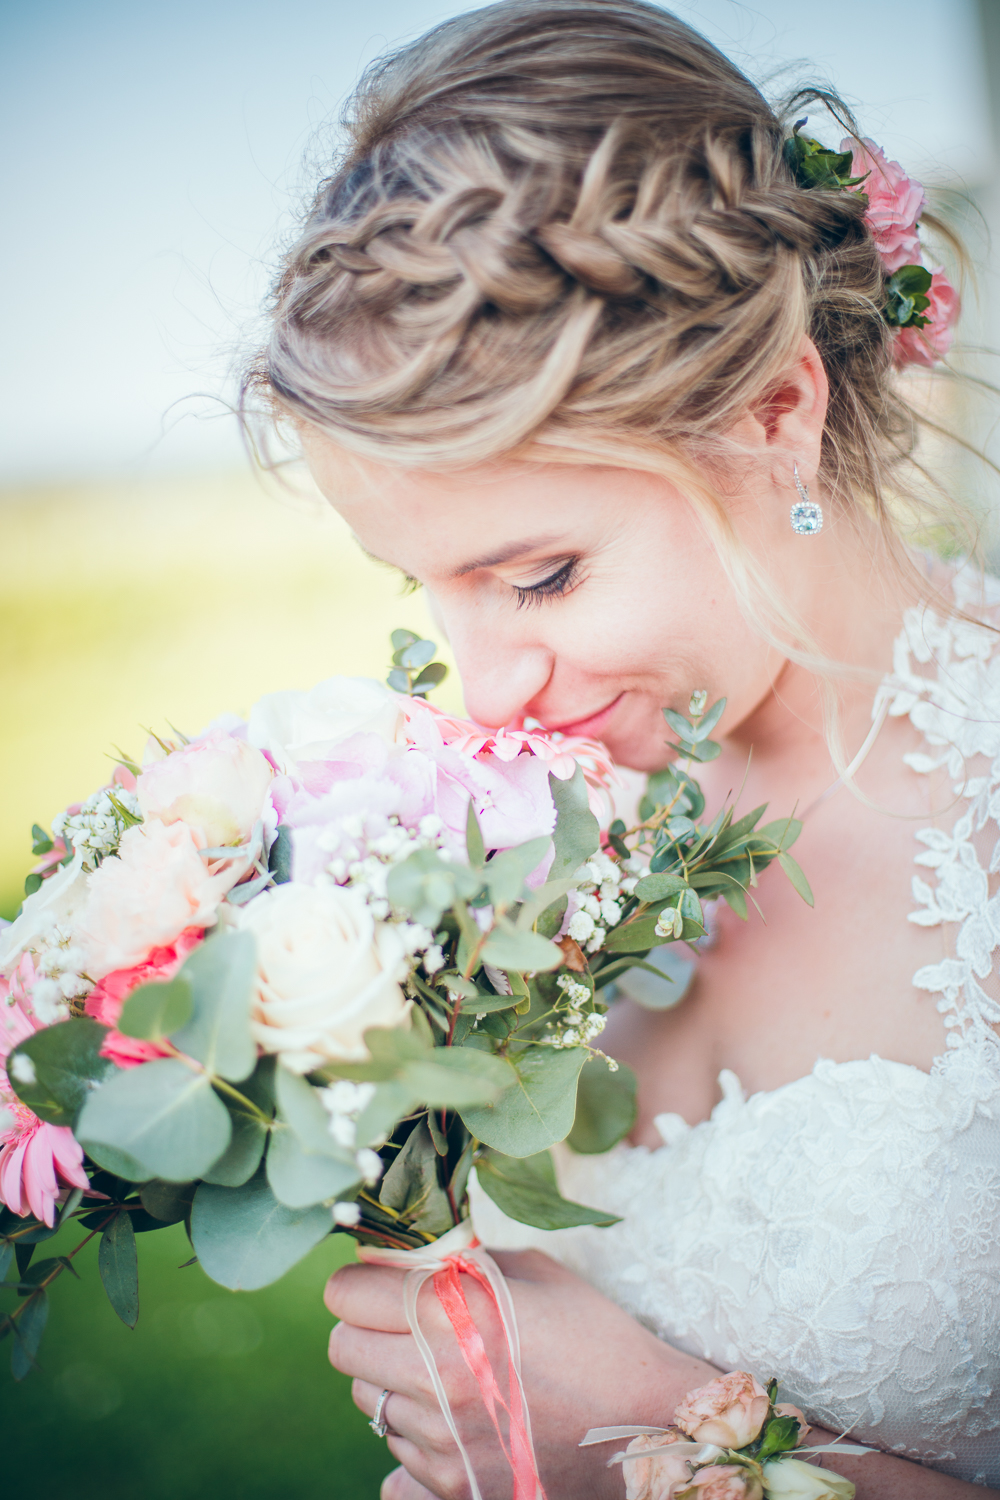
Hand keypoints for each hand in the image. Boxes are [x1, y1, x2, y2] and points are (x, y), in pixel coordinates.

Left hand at [325, 1246, 717, 1499]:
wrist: (646, 1427)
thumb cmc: (594, 1337)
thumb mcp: (531, 1275)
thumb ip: (459, 1260)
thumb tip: (402, 1254)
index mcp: (453, 1313)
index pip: (346, 1292)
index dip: (363, 1281)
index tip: (385, 1279)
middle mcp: (435, 1378)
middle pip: (343, 1348)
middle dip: (367, 1328)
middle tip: (407, 1322)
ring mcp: (440, 1440)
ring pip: (368, 1402)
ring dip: (393, 1382)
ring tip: (448, 1371)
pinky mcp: (451, 1486)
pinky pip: (396, 1453)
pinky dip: (418, 1433)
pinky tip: (464, 1419)